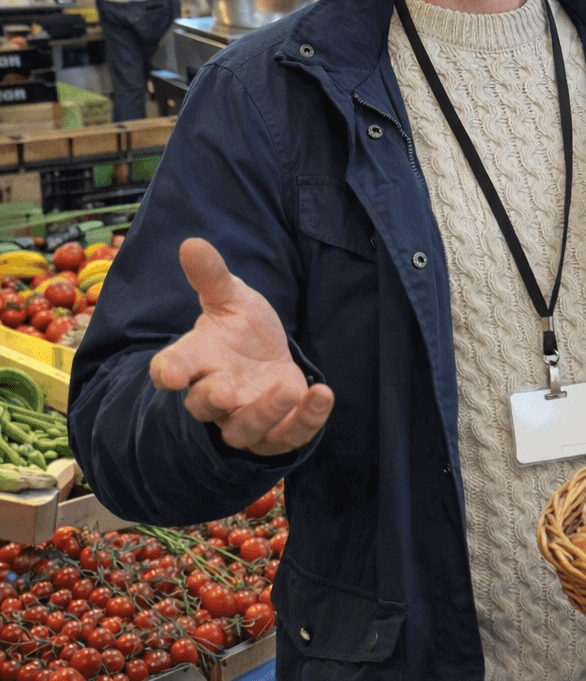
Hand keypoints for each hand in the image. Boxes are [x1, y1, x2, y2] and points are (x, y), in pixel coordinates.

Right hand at [150, 238, 333, 456]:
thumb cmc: (242, 330)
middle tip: (224, 390)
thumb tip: (191, 243)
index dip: (168, 373)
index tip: (170, 373)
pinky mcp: (277, 433)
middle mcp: (215, 396)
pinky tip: (322, 394)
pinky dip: (307, 420)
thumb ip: (212, 276)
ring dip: (264, 413)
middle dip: (211, 401)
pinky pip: (288, 437)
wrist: (271, 357)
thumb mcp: (232, 298)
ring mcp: (244, 419)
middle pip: (202, 409)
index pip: (171, 370)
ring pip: (243, 431)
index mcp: (196, 361)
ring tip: (287, 389)